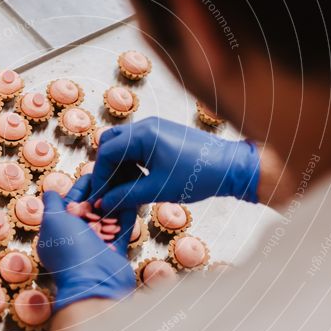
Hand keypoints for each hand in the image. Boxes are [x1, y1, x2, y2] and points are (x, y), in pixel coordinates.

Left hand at [37, 176, 136, 310]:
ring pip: (106, 219)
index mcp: (57, 232)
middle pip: (89, 210)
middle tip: (112, 175)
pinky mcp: (115, 253)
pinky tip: (131, 199)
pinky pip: (122, 230)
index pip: (68, 205)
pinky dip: (126, 216)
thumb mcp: (52, 220)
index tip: (93, 174)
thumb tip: (50, 192)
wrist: (95, 282)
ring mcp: (96, 247)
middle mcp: (75, 240)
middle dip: (100, 193)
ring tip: (124, 183)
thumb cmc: (70, 250)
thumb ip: (52, 204)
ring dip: (114, 202)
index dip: (80, 189)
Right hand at [89, 116, 259, 211]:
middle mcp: (146, 126)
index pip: (106, 153)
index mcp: (143, 135)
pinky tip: (139, 181)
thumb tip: (104, 204)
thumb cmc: (198, 176)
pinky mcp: (163, 136)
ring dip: (118, 166)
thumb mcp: (158, 190)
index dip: (100, 177)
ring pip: (122, 145)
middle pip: (110, 143)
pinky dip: (131, 162)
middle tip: (108, 191)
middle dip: (106, 169)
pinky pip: (136, 146)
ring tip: (125, 189)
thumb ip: (126, 196)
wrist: (231, 166)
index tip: (99, 196)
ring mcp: (155, 129)